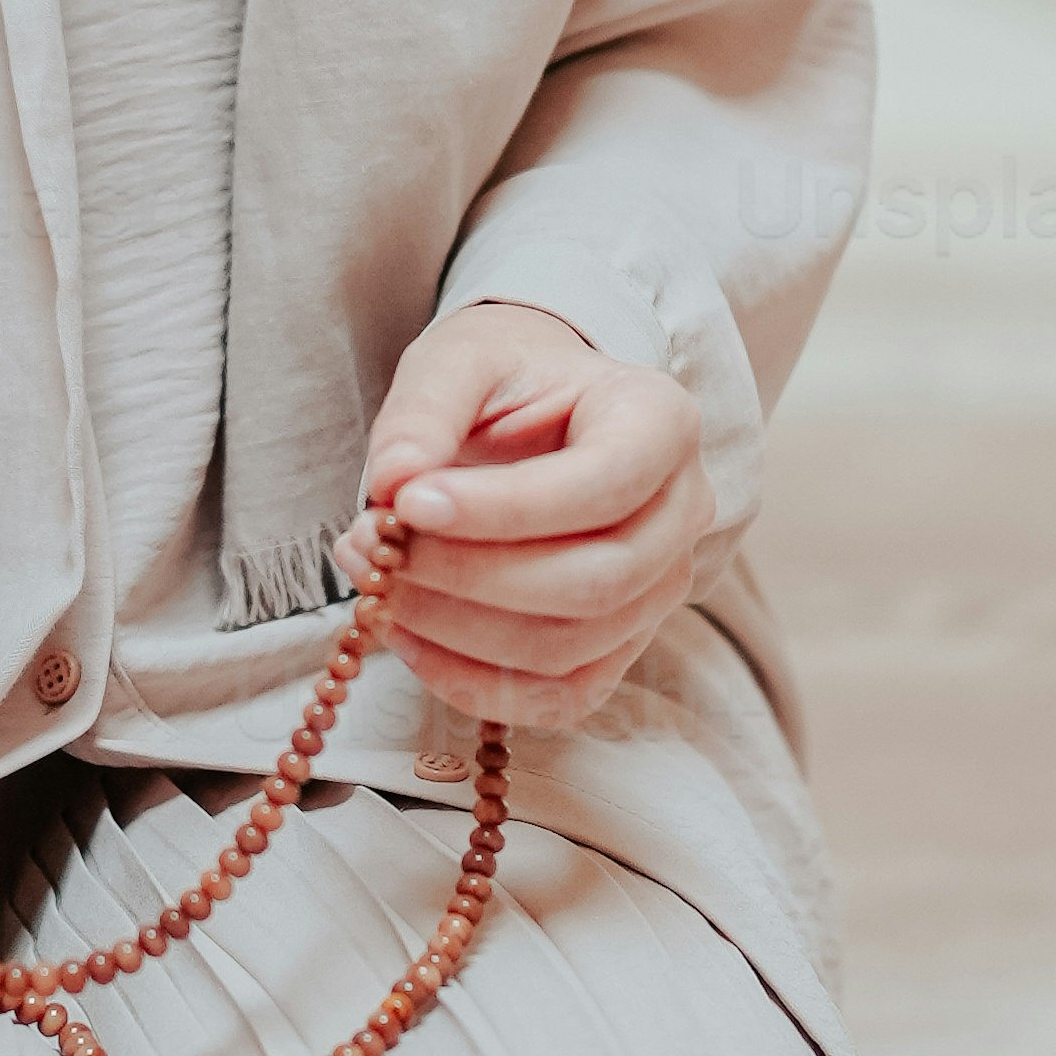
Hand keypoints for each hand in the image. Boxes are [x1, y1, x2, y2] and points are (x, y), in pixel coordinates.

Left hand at [357, 301, 711, 727]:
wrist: (539, 409)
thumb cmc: (506, 377)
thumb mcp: (459, 359)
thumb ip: (424, 411)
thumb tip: (392, 483)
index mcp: (661, 422)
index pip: (601, 486)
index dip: (503, 510)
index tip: (406, 503)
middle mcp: (683, 512)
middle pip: (595, 582)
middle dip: (467, 577)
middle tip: (373, 549)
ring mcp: (661, 589)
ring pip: (569, 648)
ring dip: (453, 630)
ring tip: (374, 579)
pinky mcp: (622, 646)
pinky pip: (558, 697)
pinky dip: (469, 681)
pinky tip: (406, 633)